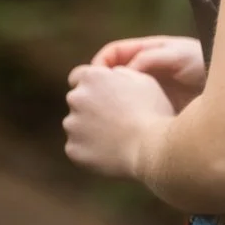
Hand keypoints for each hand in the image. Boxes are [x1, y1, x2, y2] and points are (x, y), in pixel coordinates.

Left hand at [63, 63, 174, 179]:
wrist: (150, 148)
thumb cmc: (152, 112)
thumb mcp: (143, 81)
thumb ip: (121, 73)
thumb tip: (112, 75)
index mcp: (93, 77)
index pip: (77, 76)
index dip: (90, 85)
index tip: (100, 94)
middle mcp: (76, 98)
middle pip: (77, 101)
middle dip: (90, 107)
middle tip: (114, 119)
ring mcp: (72, 125)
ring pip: (76, 125)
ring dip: (89, 129)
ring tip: (116, 138)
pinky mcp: (72, 149)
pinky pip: (78, 147)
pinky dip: (89, 150)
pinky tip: (110, 152)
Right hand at [91, 34, 206, 112]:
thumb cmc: (206, 64)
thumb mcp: (179, 55)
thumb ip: (151, 57)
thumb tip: (124, 71)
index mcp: (146, 52)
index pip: (112, 54)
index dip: (100, 64)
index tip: (94, 77)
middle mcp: (144, 72)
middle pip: (111, 77)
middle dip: (99, 88)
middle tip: (93, 100)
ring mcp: (148, 92)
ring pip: (118, 98)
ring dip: (109, 106)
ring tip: (104, 117)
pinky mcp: (155, 111)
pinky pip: (131, 114)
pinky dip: (123, 120)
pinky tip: (122, 127)